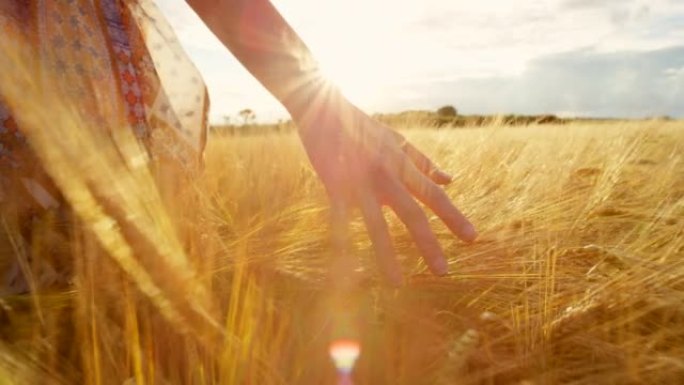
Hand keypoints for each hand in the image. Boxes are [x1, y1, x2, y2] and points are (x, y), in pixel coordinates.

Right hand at [294, 88, 476, 284]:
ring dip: (388, 255)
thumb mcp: (397, 140)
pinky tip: (344, 269)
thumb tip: (450, 180)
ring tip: (398, 284)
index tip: (472, 239)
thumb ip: (424, 162)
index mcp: (402, 165)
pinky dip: (343, 242)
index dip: (453, 217)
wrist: (323, 107)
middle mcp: (386, 176)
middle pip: (412, 214)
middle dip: (428, 244)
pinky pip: (340, 219)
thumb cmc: (361, 126)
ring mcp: (359, 182)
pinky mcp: (334, 186)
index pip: (434, 195)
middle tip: (444, 273)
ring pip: (376, 224)